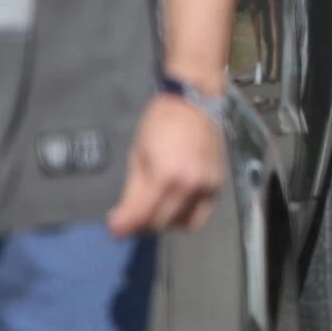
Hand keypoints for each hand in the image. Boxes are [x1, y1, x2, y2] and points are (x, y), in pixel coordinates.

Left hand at [107, 93, 225, 235]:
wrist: (194, 101)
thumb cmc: (160, 123)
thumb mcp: (138, 156)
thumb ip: (132, 192)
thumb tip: (120, 222)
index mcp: (166, 176)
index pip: (142, 215)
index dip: (123, 226)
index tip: (113, 229)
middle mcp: (190, 186)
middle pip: (161, 222)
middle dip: (142, 224)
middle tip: (130, 217)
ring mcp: (208, 187)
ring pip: (183, 223)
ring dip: (164, 222)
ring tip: (153, 209)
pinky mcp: (218, 185)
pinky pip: (200, 214)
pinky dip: (185, 216)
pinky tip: (174, 205)